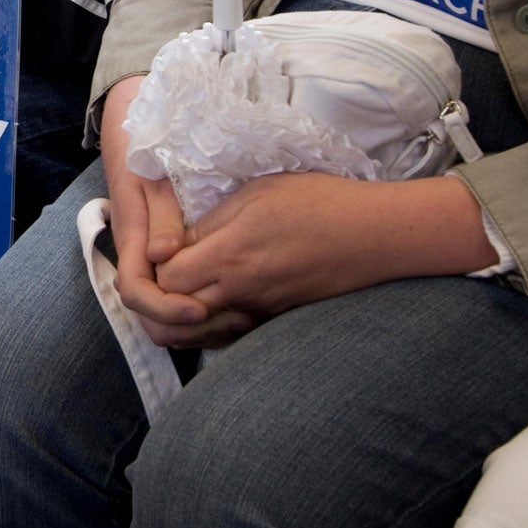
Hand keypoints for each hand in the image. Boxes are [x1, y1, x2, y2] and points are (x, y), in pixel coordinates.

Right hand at [100, 76, 254, 347]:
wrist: (134, 129)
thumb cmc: (146, 150)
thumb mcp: (154, 179)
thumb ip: (161, 217)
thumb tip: (164, 256)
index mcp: (133, 239)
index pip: (137, 292)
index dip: (166, 308)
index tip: (200, 308)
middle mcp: (140, 256)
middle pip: (151, 315)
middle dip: (188, 327)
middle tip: (234, 321)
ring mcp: (152, 260)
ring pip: (167, 311)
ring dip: (201, 322)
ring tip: (243, 316)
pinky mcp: (168, 259)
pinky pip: (181, 294)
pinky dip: (206, 307)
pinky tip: (240, 302)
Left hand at [152, 173, 492, 319]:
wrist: (374, 236)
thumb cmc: (320, 202)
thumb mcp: (258, 192)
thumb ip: (211, 221)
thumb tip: (176, 243)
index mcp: (231, 254)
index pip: (165, 278)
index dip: (153, 266)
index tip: (161, 246)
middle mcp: (239, 291)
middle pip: (171, 316)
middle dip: (154, 299)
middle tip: (159, 273)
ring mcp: (258, 312)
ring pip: (196, 335)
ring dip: (175, 318)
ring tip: (174, 290)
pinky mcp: (273, 321)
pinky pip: (226, 335)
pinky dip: (205, 327)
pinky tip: (205, 303)